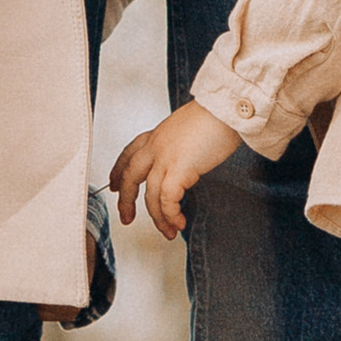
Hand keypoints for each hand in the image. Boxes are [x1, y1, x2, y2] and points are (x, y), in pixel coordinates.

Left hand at [112, 101, 240, 241]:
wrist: (225, 109)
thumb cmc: (215, 116)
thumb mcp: (188, 127)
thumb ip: (179, 144)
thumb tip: (185, 159)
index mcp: (158, 134)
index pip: (130, 153)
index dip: (119, 170)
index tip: (114, 183)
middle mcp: (156, 146)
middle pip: (131, 175)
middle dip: (126, 200)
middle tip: (126, 217)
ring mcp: (165, 157)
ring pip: (150, 194)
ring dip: (158, 218)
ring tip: (167, 231)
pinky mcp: (178, 169)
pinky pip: (167, 199)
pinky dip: (171, 214)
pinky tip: (178, 222)